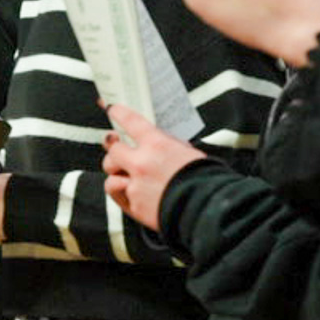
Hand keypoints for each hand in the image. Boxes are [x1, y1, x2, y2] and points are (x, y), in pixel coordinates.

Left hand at [101, 104, 204, 231]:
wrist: (208, 210)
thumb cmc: (204, 180)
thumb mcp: (188, 152)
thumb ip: (167, 145)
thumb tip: (153, 140)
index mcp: (157, 145)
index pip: (130, 121)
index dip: (118, 113)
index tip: (112, 109)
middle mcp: (142, 164)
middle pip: (113, 150)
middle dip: (115, 150)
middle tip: (119, 150)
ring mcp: (135, 185)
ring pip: (110, 176)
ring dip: (117, 176)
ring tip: (128, 177)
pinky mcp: (134, 205)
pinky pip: (118, 196)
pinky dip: (123, 194)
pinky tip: (132, 193)